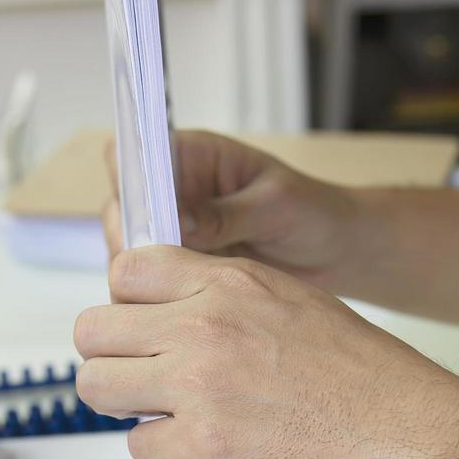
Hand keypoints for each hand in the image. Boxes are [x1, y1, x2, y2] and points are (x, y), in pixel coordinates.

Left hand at [74, 246, 458, 458]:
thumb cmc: (365, 376)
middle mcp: (205, 325)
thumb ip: (224, 295)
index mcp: (228, 282)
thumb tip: (171, 311)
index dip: (126, 303)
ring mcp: (199, 385)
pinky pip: (138, 445)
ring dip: (125, 403)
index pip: (126, 270)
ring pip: (98, 386)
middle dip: (112, 356)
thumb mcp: (291, 300)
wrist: (408, 433)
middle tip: (142, 377)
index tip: (143, 327)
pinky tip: (201, 446)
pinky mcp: (203, 445)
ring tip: (165, 412)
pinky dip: (163, 451)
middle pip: (92, 330)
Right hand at [103, 131, 367, 292]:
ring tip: (179, 289)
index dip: (129, 179)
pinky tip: (182, 306)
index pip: (136, 153)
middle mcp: (176, 190)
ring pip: (130, 250)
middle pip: (123, 208)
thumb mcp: (275, 206)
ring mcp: (174, 230)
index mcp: (195, 157)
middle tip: (163, 264)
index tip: (145, 213)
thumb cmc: (313, 213)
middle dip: (133, 237)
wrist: (335, 253)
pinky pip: (151, 280)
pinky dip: (157, 294)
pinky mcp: (181, 266)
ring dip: (143, 271)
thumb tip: (177, 220)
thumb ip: (225, 214)